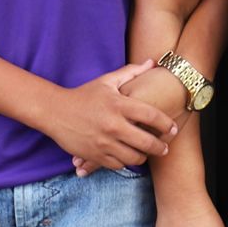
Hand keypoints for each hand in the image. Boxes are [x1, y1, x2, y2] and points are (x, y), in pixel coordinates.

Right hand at [70, 66, 190, 174]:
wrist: (54, 112)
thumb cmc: (84, 95)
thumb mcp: (106, 81)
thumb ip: (131, 72)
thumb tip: (152, 62)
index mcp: (119, 105)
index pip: (152, 116)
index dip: (167, 124)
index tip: (173, 128)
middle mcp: (113, 125)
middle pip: (147, 142)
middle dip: (160, 147)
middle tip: (164, 148)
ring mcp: (104, 142)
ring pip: (134, 157)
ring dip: (143, 156)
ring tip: (145, 152)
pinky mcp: (95, 155)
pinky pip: (118, 164)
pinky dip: (125, 161)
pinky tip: (127, 156)